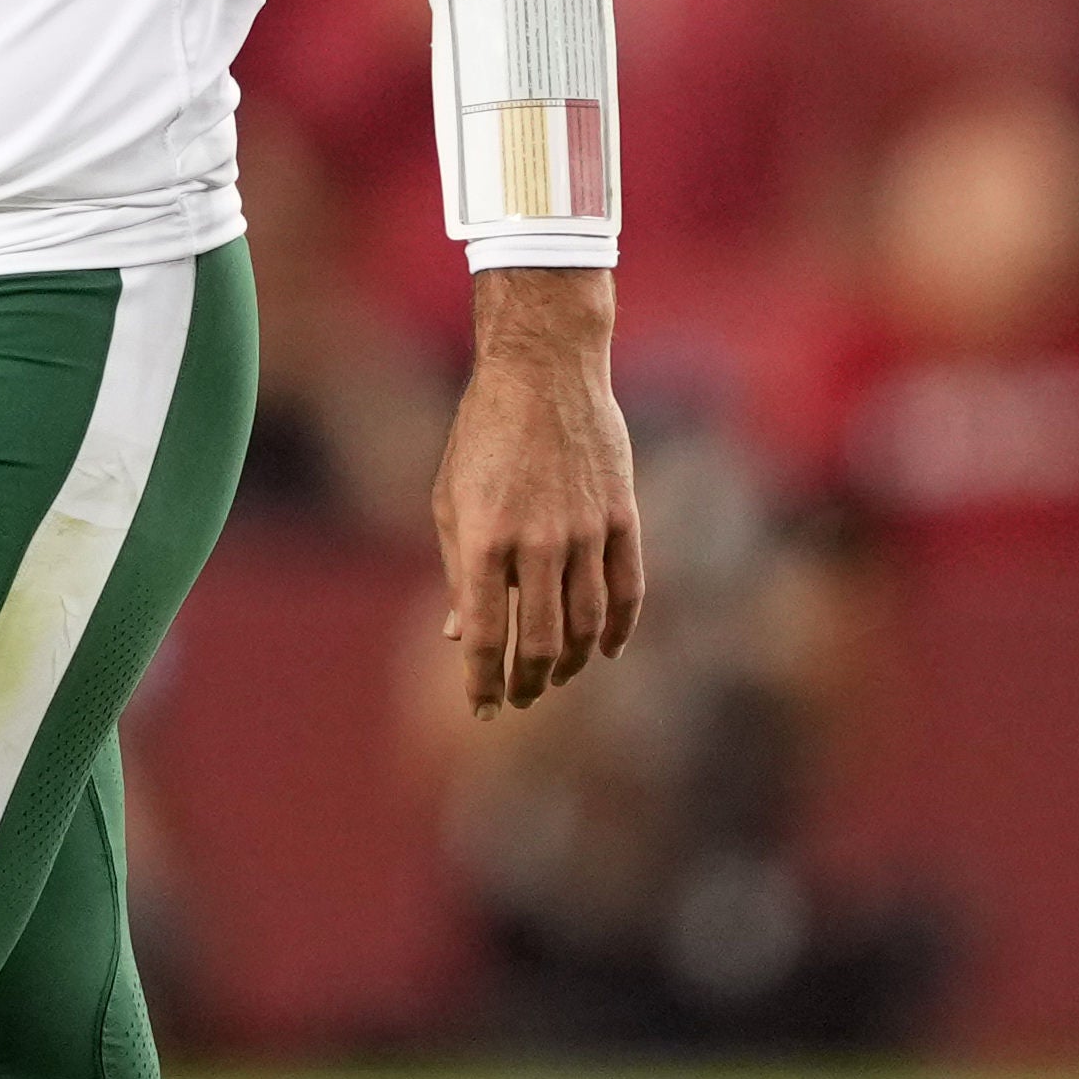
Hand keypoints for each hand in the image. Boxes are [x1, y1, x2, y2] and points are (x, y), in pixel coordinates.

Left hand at [434, 274, 644, 714]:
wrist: (543, 370)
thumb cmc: (483, 435)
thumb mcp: (451, 500)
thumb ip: (460, 571)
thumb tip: (460, 636)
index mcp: (484, 539)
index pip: (487, 636)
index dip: (484, 682)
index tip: (483, 708)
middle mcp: (537, 541)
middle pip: (540, 642)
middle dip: (528, 682)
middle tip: (520, 697)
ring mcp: (585, 530)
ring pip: (587, 624)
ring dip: (571, 662)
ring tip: (556, 676)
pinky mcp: (622, 516)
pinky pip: (628, 589)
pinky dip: (620, 628)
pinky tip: (608, 650)